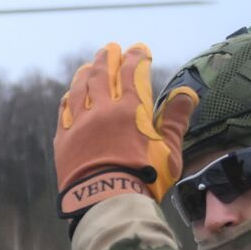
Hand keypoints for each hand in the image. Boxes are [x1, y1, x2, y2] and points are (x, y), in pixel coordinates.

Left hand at [54, 42, 199, 219]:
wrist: (105, 201)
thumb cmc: (144, 179)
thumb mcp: (170, 151)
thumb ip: (176, 120)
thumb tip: (186, 92)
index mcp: (132, 110)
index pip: (133, 73)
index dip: (136, 57)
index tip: (138, 49)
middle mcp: (103, 110)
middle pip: (104, 75)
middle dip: (108, 58)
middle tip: (110, 48)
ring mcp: (80, 123)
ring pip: (80, 88)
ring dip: (86, 73)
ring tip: (89, 65)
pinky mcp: (64, 140)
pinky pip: (64, 111)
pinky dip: (68, 98)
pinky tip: (70, 94)